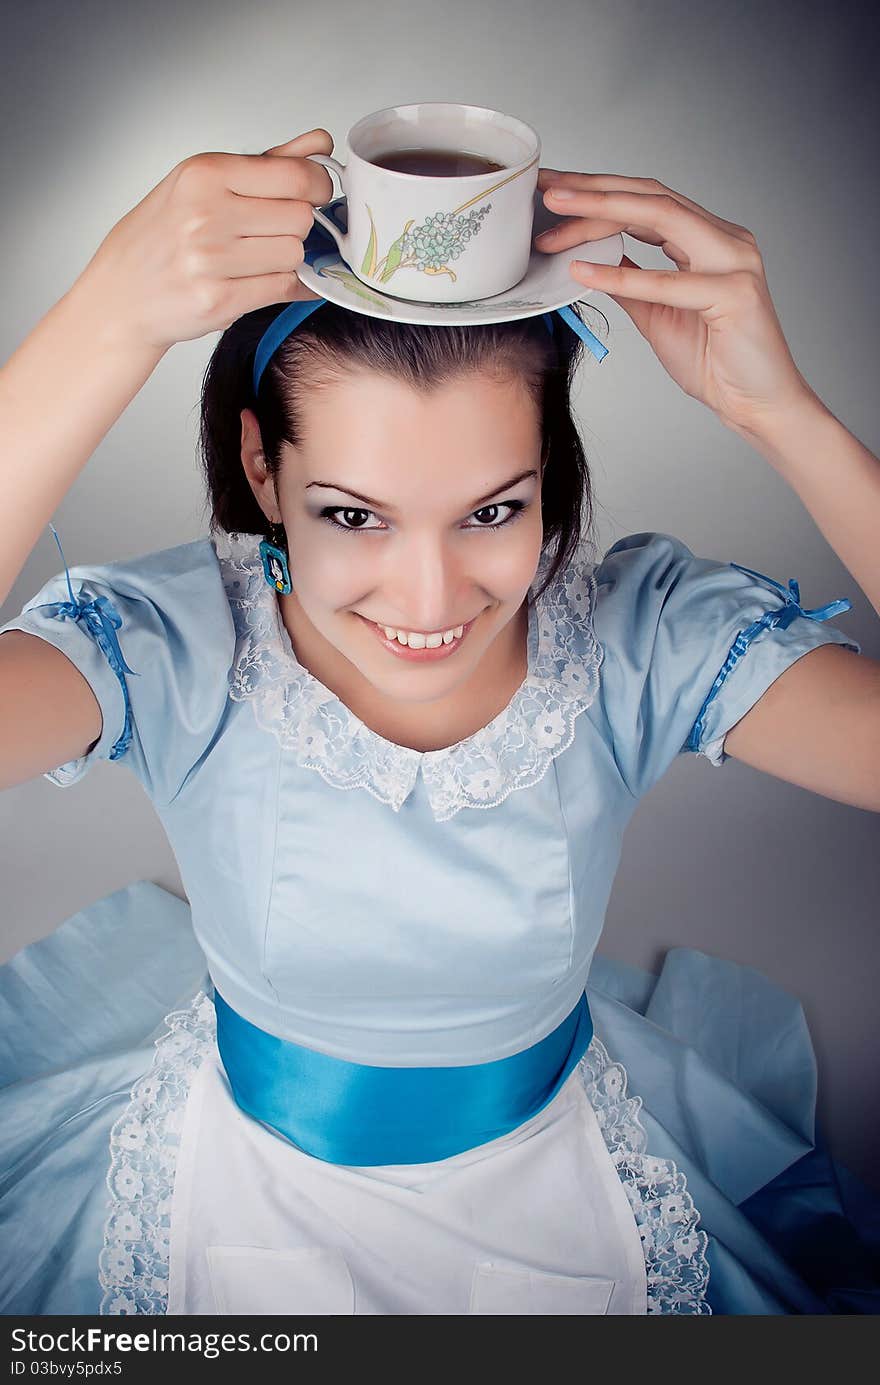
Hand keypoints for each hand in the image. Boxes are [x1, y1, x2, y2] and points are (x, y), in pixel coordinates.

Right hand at [79, 130, 335, 352]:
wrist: (122, 292)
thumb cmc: (163, 235)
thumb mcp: (204, 184)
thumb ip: (268, 163)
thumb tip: (320, 143)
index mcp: (205, 174)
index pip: (295, 175)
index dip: (319, 186)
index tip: (316, 193)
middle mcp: (206, 214)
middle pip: (300, 217)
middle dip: (298, 226)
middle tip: (275, 231)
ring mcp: (211, 260)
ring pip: (295, 254)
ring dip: (288, 259)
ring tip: (259, 257)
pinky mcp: (220, 300)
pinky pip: (283, 288)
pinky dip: (287, 286)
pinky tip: (267, 279)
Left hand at [533, 170, 816, 434]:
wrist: (754, 404)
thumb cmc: (714, 362)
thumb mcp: (656, 315)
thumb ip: (630, 284)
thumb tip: (590, 260)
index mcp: (710, 240)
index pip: (648, 201)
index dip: (600, 191)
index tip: (555, 192)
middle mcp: (726, 239)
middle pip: (651, 197)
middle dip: (594, 189)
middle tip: (547, 188)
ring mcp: (734, 261)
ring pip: (661, 218)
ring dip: (602, 211)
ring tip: (557, 213)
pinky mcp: (735, 293)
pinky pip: (667, 281)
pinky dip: (621, 276)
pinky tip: (583, 271)